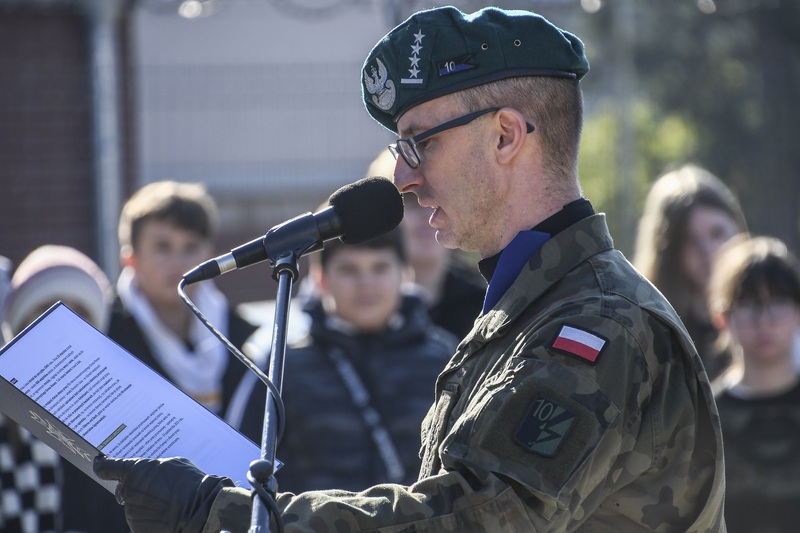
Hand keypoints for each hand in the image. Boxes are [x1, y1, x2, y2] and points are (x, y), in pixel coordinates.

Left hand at [94, 455, 233, 532]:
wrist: (198, 509)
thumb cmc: (189, 482)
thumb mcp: (173, 464)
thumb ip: (154, 468)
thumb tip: (150, 475)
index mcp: (135, 471)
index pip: (108, 468)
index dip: (102, 466)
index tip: (98, 464)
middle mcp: (128, 491)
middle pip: (124, 491)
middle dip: (135, 491)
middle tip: (156, 491)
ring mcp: (131, 512)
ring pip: (135, 508)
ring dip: (147, 506)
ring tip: (169, 504)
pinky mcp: (137, 529)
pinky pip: (141, 522)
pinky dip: (151, 520)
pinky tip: (167, 516)